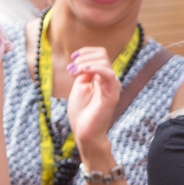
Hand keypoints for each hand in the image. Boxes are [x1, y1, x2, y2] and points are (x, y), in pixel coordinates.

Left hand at [63, 46, 119, 165]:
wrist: (84, 132)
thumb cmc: (81, 112)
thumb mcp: (80, 86)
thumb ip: (84, 72)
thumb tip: (86, 62)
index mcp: (101, 77)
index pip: (100, 54)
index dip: (86, 52)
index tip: (72, 58)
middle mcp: (109, 80)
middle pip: (102, 55)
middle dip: (84, 58)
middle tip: (70, 70)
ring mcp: (112, 86)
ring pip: (104, 62)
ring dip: (86, 63)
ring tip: (74, 72)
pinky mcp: (112, 94)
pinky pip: (108, 74)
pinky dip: (95, 68)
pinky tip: (83, 71)